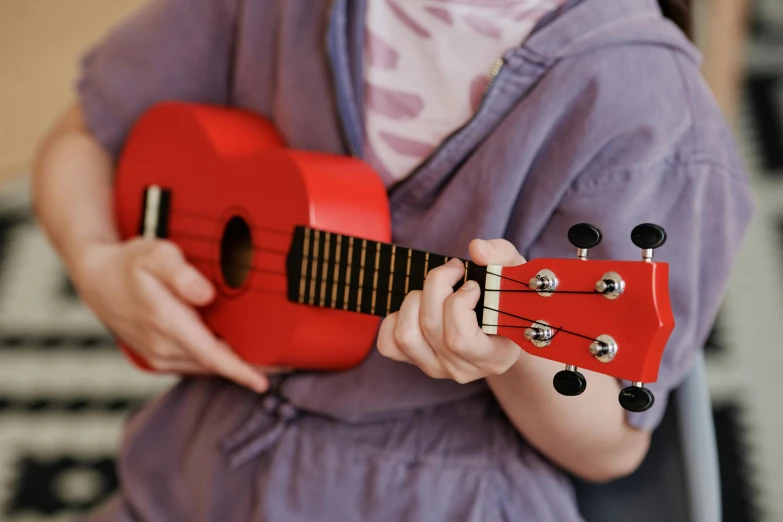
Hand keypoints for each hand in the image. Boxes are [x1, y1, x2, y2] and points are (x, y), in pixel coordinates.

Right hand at [72, 238, 270, 392]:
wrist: (96, 279)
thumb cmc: (129, 264)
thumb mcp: (155, 255)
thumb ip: (181, 273)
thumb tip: (207, 295)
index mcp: (165, 322)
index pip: (210, 355)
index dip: (239, 370)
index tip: (263, 383)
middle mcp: (161, 346)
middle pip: (213, 363)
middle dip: (245, 366)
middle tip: (282, 363)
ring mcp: (157, 356)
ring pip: (204, 365)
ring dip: (230, 364)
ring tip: (261, 357)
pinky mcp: (156, 358)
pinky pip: (193, 363)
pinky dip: (213, 360)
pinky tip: (230, 351)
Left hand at [377, 239, 525, 382]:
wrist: (500, 328)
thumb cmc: (507, 299)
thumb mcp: (514, 275)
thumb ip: (501, 256)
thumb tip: (476, 249)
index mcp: (495, 357)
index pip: (460, 339)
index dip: (459, 304)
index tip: (472, 285)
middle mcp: (463, 369)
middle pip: (431, 326)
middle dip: (437, 285)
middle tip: (454, 269)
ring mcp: (437, 368)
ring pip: (406, 335)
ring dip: (415, 300)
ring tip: (435, 290)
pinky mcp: (415, 362)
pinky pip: (389, 344)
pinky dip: (397, 318)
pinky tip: (418, 308)